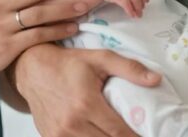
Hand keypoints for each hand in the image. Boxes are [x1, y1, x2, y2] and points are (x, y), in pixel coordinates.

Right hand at [14, 43, 160, 136]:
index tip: (147, 136)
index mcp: (86, 104)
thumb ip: (129, 68)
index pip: (118, 133)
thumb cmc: (67, 63)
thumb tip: (156, 79)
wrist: (32, 69)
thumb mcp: (100, 58)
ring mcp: (59, 134)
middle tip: (134, 134)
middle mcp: (72, 123)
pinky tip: (97, 134)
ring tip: (116, 134)